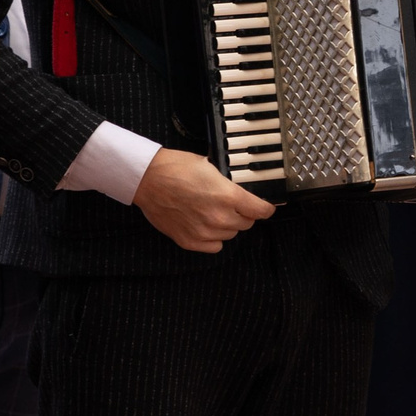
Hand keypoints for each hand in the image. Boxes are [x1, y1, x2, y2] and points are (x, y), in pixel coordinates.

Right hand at [132, 150, 275, 252]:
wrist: (149, 179)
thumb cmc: (178, 169)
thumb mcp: (214, 169)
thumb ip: (231, 187)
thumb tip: (243, 197)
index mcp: (229, 197)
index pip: (261, 211)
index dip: (265, 208)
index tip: (265, 208)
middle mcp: (219, 218)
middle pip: (246, 223)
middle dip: (243, 214)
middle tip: (232, 206)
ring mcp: (204, 232)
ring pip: (230, 234)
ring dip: (227, 226)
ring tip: (213, 212)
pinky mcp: (189, 241)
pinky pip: (214, 246)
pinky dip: (213, 239)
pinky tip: (206, 226)